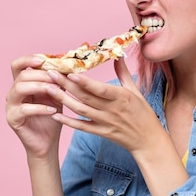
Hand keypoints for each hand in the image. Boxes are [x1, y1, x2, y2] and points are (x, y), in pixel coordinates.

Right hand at [5, 55, 64, 158]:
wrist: (48, 142)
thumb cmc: (52, 117)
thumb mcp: (58, 95)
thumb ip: (58, 81)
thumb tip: (67, 64)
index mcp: (22, 84)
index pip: (18, 65)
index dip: (28, 59)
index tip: (43, 59)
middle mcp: (13, 93)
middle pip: (21, 75)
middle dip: (41, 74)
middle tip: (57, 78)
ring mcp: (10, 106)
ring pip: (19, 88)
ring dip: (39, 87)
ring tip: (55, 91)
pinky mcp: (12, 119)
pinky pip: (23, 109)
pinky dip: (40, 108)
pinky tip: (53, 111)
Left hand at [46, 58, 166, 155]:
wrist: (148, 140)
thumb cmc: (143, 113)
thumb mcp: (135, 91)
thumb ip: (123, 73)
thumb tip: (117, 55)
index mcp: (121, 97)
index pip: (99, 89)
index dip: (84, 82)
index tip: (70, 72)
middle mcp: (112, 110)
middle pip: (85, 96)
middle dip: (66, 85)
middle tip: (50, 73)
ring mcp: (105, 122)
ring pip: (80, 110)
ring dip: (63, 100)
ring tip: (47, 89)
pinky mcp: (101, 133)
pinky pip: (82, 127)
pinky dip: (68, 121)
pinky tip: (54, 114)